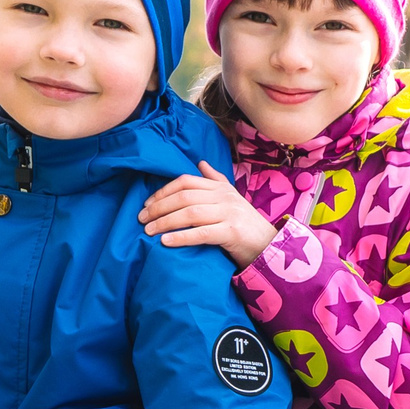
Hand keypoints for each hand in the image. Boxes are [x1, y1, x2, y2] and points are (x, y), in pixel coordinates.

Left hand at [138, 163, 278, 266]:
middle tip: (141, 219)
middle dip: (158, 207)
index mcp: (220, 188)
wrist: (269, 246)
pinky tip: (165, 242)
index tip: (146, 203)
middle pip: (184, 197)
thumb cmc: (245, 224)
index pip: (186, 182)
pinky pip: (200, 233)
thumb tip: (200, 162)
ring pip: (189, 213)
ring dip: (164, 222)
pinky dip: (180, 237)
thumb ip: (215, 180)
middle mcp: (224, 197)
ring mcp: (228, 213)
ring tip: (148, 231)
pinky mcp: (231, 232)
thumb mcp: (232, 198)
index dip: (163, 191)